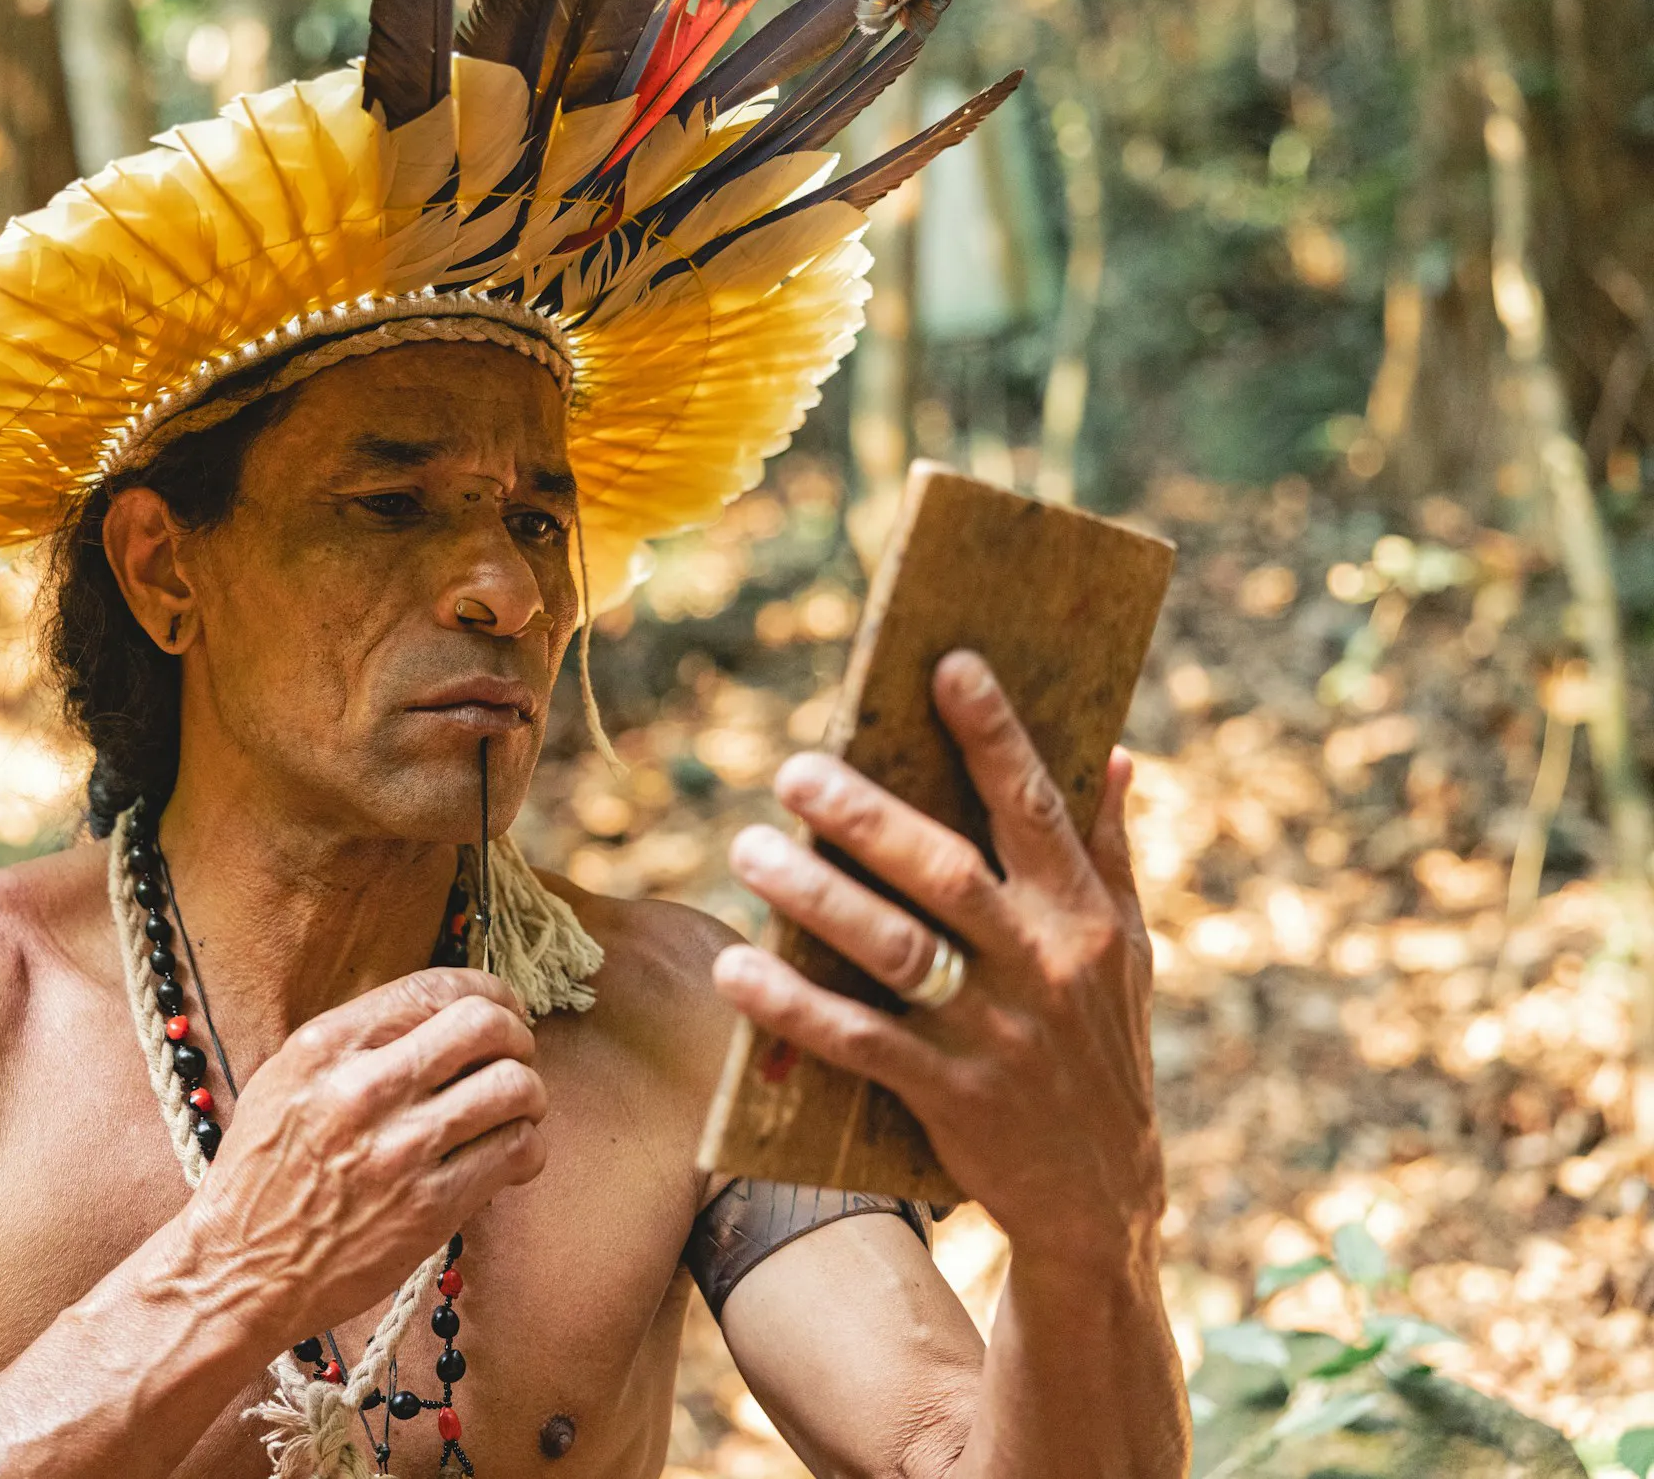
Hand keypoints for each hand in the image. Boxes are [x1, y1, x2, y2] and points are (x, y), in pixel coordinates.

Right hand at [180, 967, 547, 1335]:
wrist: (241, 1269)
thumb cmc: (264, 1173)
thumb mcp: (287, 1080)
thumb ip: (360, 1040)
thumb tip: (445, 1013)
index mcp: (324, 1048)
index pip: (435, 986)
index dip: (487, 991)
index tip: (500, 1009)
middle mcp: (363, 1089)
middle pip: (487, 1025)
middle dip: (516, 1035)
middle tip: (513, 1057)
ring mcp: (400, 1150)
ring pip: (513, 1086)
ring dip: (529, 1093)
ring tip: (514, 1110)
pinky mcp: (430, 1207)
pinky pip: (516, 1151)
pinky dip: (527, 1147)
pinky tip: (509, 1154)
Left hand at [714, 650, 1162, 1272]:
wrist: (1102, 1200)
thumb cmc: (1100, 1050)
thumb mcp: (1129, 953)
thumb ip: (1108, 853)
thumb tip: (1115, 751)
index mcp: (1084, 918)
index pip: (1036, 806)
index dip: (994, 734)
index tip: (947, 664)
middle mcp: (1043, 966)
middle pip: (945, 873)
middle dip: (868, 817)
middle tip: (795, 770)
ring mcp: (995, 1035)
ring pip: (893, 952)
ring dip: (815, 900)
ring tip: (749, 850)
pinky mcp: (949, 1096)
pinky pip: (858, 1042)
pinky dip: (792, 1007)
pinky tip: (735, 973)